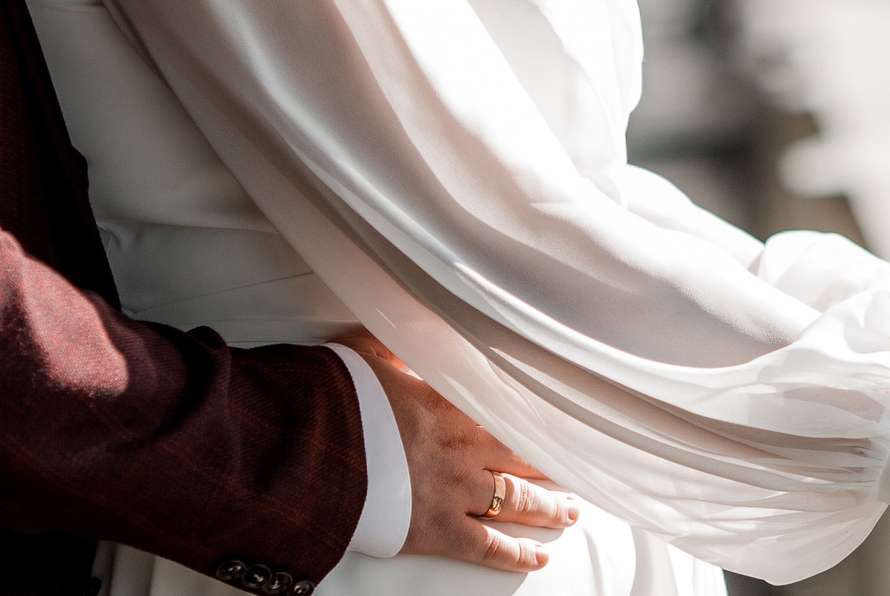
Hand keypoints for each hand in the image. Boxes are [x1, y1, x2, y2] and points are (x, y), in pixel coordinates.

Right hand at [340, 332, 581, 570]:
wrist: (314, 448)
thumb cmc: (336, 400)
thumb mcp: (365, 356)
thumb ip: (392, 348)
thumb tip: (401, 334)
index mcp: (449, 403)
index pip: (504, 410)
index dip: (532, 418)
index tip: (555, 421)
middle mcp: (462, 446)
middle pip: (521, 455)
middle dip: (551, 463)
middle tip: (574, 468)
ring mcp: (454, 490)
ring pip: (517, 499)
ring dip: (548, 506)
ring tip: (570, 511)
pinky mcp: (439, 530)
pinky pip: (489, 546)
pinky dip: (517, 554)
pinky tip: (538, 555)